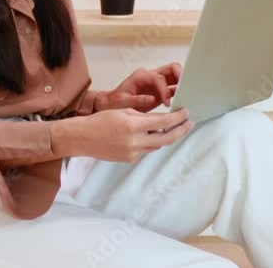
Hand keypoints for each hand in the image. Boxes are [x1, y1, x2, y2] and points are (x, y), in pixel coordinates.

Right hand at [54, 108, 193, 162]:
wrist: (83, 138)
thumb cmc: (101, 120)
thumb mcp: (124, 111)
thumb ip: (144, 117)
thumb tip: (162, 121)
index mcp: (133, 125)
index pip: (163, 122)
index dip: (177, 118)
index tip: (186, 113)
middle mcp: (135, 141)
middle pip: (166, 138)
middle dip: (181, 130)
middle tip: (190, 123)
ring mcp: (133, 153)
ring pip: (157, 145)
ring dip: (166, 136)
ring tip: (174, 128)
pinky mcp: (130, 159)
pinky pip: (147, 150)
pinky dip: (152, 142)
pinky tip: (152, 136)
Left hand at [98, 63, 182, 112]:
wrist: (113, 104)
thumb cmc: (117, 101)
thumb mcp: (123, 102)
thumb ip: (137, 100)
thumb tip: (150, 98)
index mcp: (141, 76)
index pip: (158, 78)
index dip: (164, 89)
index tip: (166, 101)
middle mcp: (150, 75)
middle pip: (171, 68)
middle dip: (180, 76)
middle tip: (186, 88)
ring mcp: (157, 82)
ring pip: (175, 76)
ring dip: (182, 83)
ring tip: (187, 94)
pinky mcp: (161, 90)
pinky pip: (174, 87)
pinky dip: (179, 92)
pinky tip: (182, 100)